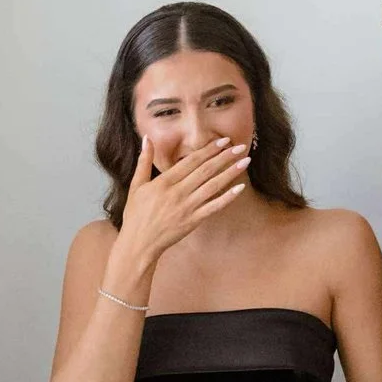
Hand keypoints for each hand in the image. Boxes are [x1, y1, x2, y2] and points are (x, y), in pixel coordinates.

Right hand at [109, 136, 251, 286]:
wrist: (138, 243)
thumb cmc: (136, 215)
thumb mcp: (136, 185)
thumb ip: (144, 161)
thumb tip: (146, 138)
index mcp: (165, 182)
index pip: (192, 161)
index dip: (209, 149)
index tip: (223, 141)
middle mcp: (178, 192)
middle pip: (206, 170)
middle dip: (225, 157)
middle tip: (241, 146)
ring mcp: (187, 207)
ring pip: (213, 186)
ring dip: (230, 173)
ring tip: (245, 161)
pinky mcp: (193, 221)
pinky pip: (214, 207)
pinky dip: (228, 197)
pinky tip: (240, 188)